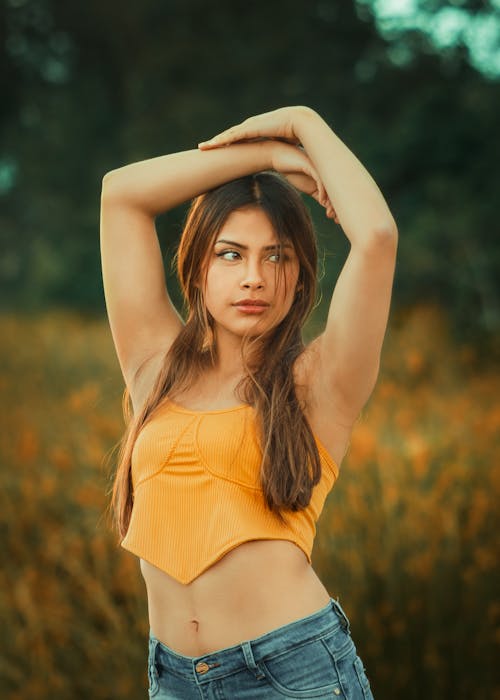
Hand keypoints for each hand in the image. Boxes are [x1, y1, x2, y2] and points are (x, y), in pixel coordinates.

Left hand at [198, 106, 312, 148]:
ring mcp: (249, 127)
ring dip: (215, 142)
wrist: (299, 122)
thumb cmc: (295, 134)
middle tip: (205, 147)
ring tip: (203, 147)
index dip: (230, 144)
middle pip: (230, 136)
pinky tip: (212, 144)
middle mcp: (251, 127)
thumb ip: (280, 153)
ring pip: (227, 136)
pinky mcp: (249, 129)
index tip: (221, 150)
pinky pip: (231, 136)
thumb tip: (286, 165)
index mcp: (258, 131)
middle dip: (217, 142)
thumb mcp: (284, 146)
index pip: (240, 139)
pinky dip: (221, 140)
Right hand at [270, 141, 338, 221]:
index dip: (338, 206)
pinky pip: (320, 179)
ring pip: (331, 185)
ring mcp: (319, 166)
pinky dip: (323, 191)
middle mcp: (325, 170)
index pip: (337, 191)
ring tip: (330, 213)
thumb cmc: (290, 169)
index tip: (336, 221)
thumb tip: (326, 203)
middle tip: (337, 220)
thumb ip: (316, 191)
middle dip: (338, 206)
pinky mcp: (311, 165)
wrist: (276, 155)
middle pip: (337, 189)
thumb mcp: (306, 184)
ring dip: (331, 201)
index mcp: (327, 175)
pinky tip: (322, 202)